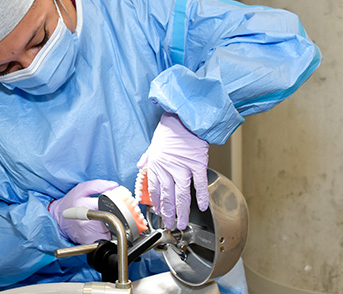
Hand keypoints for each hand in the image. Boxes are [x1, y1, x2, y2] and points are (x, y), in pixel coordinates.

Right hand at [49, 180, 118, 243]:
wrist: (58, 217)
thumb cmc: (71, 202)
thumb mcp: (82, 188)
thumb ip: (99, 185)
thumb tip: (115, 186)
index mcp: (83, 204)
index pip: (106, 204)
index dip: (115, 203)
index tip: (117, 203)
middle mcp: (84, 219)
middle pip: (109, 218)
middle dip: (112, 215)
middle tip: (108, 212)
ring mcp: (85, 231)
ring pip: (109, 230)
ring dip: (110, 225)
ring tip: (102, 220)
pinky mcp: (87, 240)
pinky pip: (104, 238)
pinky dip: (105, 234)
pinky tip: (99, 229)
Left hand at [137, 112, 208, 229]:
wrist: (186, 117)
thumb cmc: (171, 128)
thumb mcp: (154, 142)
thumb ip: (147, 157)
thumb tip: (140, 165)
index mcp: (157, 164)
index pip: (154, 189)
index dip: (157, 203)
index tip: (159, 213)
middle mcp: (168, 168)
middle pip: (167, 197)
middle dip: (168, 214)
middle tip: (170, 225)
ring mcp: (183, 168)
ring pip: (182, 195)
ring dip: (182, 212)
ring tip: (183, 223)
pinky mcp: (198, 164)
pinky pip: (200, 184)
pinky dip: (202, 196)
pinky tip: (202, 206)